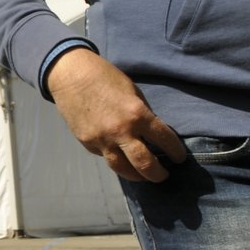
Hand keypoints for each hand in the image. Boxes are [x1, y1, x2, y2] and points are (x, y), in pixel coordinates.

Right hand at [46, 48, 186, 181]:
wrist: (70, 74)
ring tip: (143, 175)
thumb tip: (150, 135)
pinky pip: (105, 156)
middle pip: (145, 165)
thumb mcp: (132, 92)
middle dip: (159, 174)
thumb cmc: (104, 76)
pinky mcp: (86, 142)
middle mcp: (121, 131)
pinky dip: (115, 157)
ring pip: (123, 169)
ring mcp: (101, 139)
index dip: (176, 152)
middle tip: (163, 174)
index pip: (165, 141)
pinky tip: (119, 154)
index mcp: (137, 114)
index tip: (179, 157)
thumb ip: (142, 115)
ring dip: (137, 176)